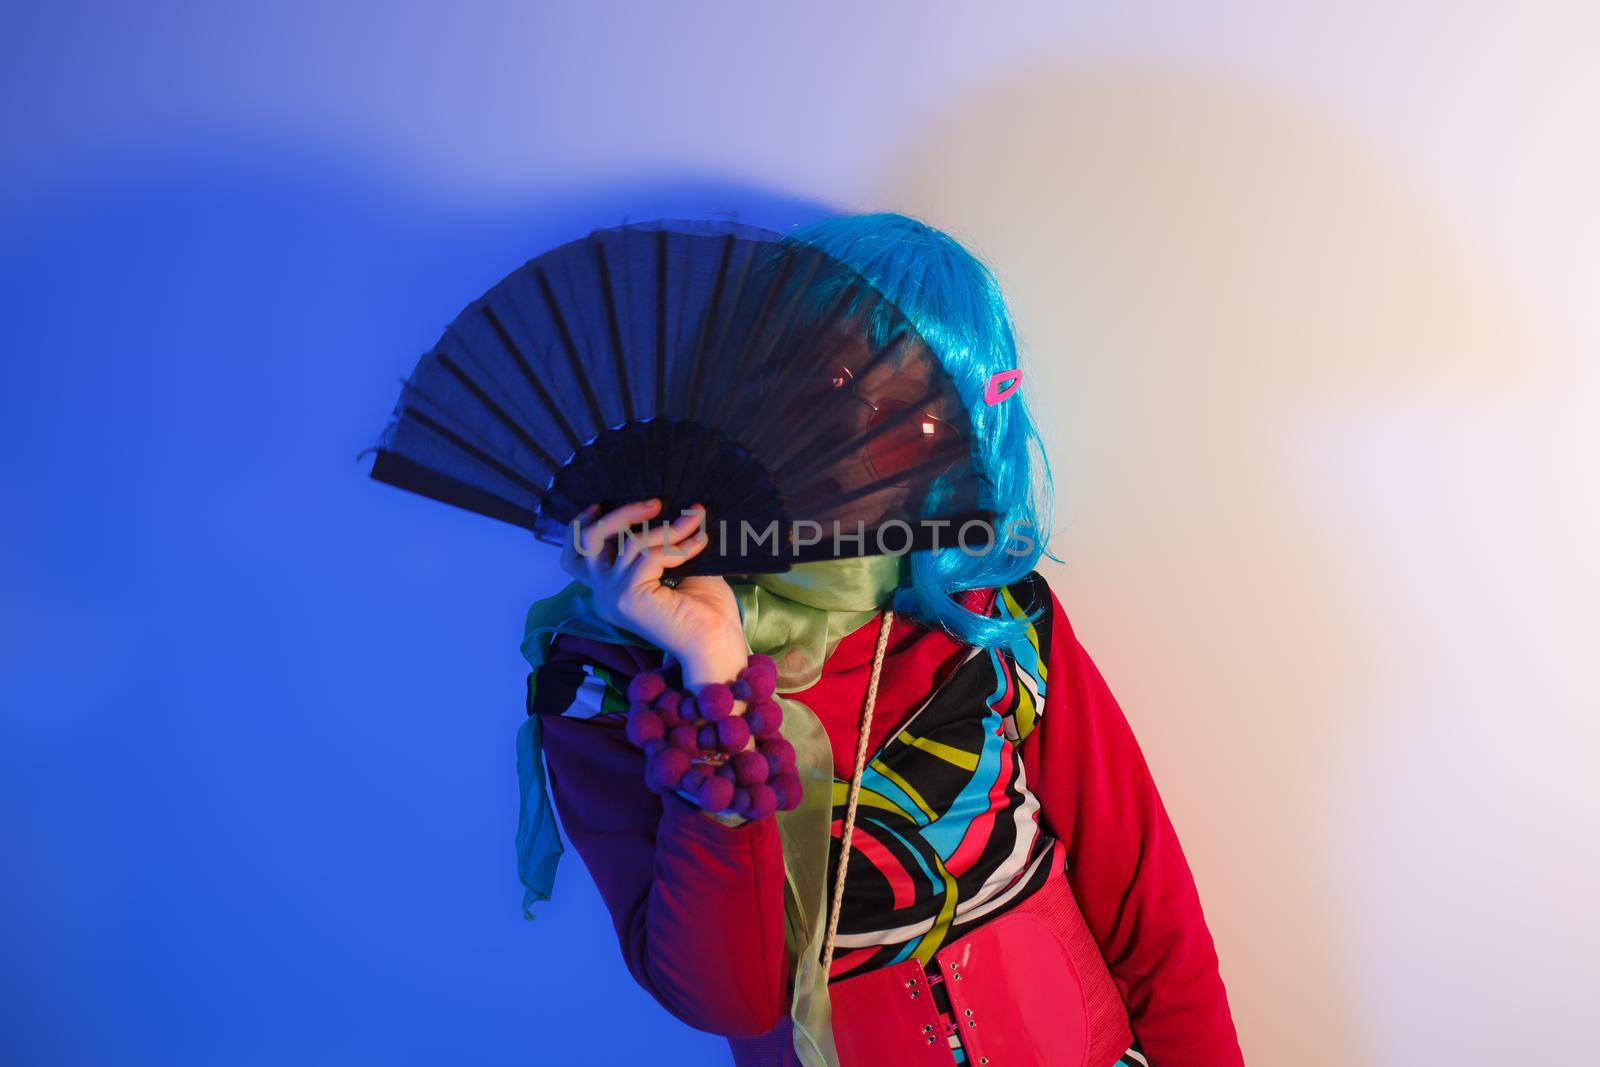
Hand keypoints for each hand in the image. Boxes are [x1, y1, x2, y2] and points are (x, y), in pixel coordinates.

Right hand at [559, 499, 749, 686]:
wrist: (718, 643)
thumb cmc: (706, 610)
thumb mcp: (679, 567)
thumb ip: (661, 543)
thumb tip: (672, 506)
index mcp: (611, 591)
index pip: (575, 558)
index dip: (580, 527)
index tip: (602, 504)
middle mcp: (603, 596)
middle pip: (588, 542)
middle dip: (620, 515)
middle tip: (655, 503)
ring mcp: (613, 598)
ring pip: (628, 544)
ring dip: (666, 528)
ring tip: (694, 520)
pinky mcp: (628, 598)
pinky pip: (649, 556)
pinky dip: (675, 545)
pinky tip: (698, 544)